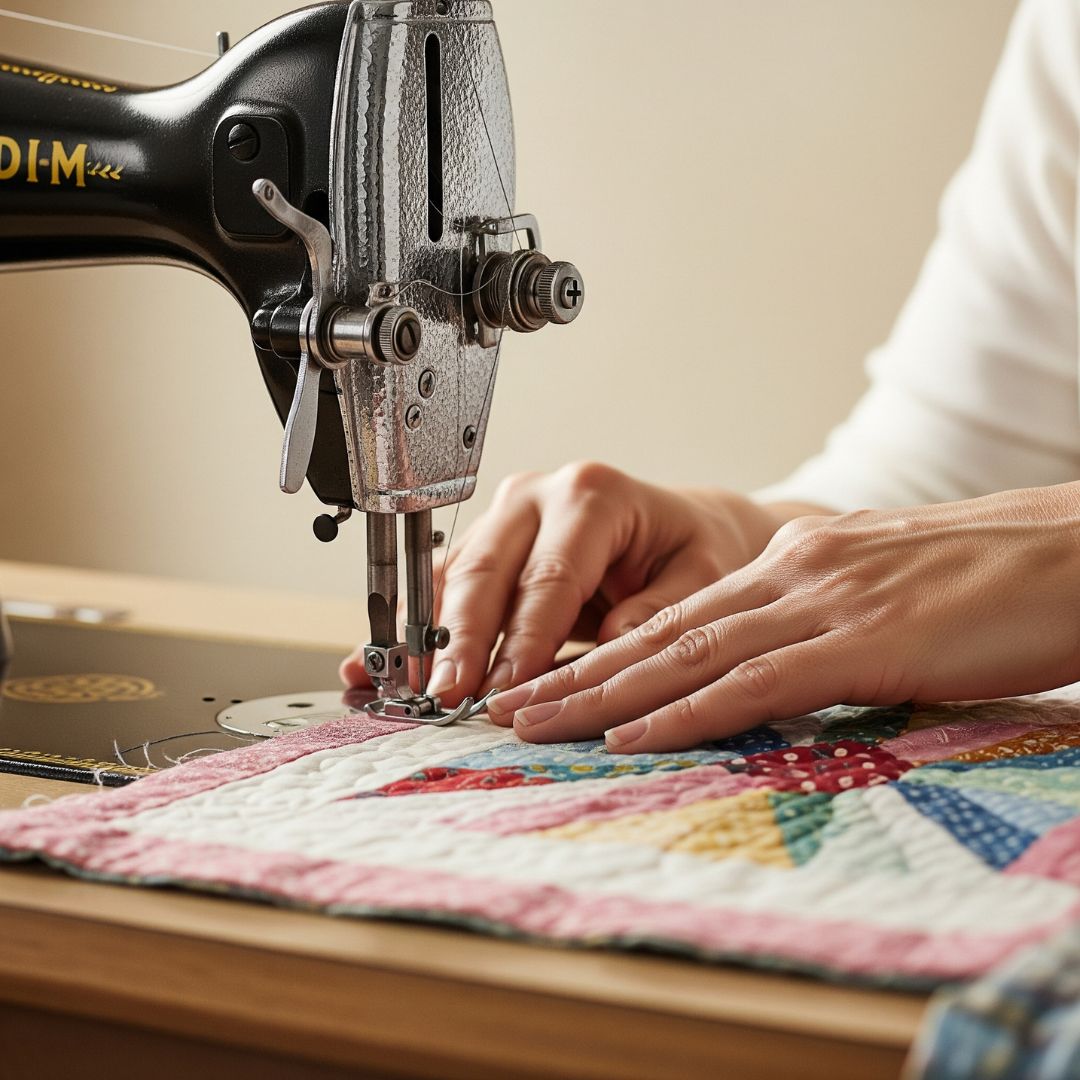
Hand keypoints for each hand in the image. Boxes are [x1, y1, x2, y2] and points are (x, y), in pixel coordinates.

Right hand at [341, 462, 811, 705]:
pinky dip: (419, 627)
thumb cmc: (691, 550)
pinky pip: (445, 586)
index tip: (505, 687)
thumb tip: (611, 647)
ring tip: (403, 686)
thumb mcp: (700, 577)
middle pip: (486, 569)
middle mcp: (537, 495)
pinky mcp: (486, 544)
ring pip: (455, 577)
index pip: (549, 574)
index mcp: (591, 493)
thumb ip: (659, 610)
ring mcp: (503, 516)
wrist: (679, 529)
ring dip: (429, 636)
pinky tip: (388, 663)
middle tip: (446, 695)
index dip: (523, 637)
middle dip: (462, 638)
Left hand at [486, 484, 1079, 751]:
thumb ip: (822, 628)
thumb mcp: (884, 600)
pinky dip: (683, 712)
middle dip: (573, 674)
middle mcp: (790, 577)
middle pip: (658, 633)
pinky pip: (754, 683)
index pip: (678, 617)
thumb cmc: (988, 582)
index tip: (546, 681)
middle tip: (503, 705)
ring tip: (532, 723)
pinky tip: (630, 735)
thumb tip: (778, 667)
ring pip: (684, 655)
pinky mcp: (863, 642)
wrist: (1072, 551)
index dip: (604, 652)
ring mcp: (821, 605)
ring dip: (600, 695)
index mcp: (795, 567)